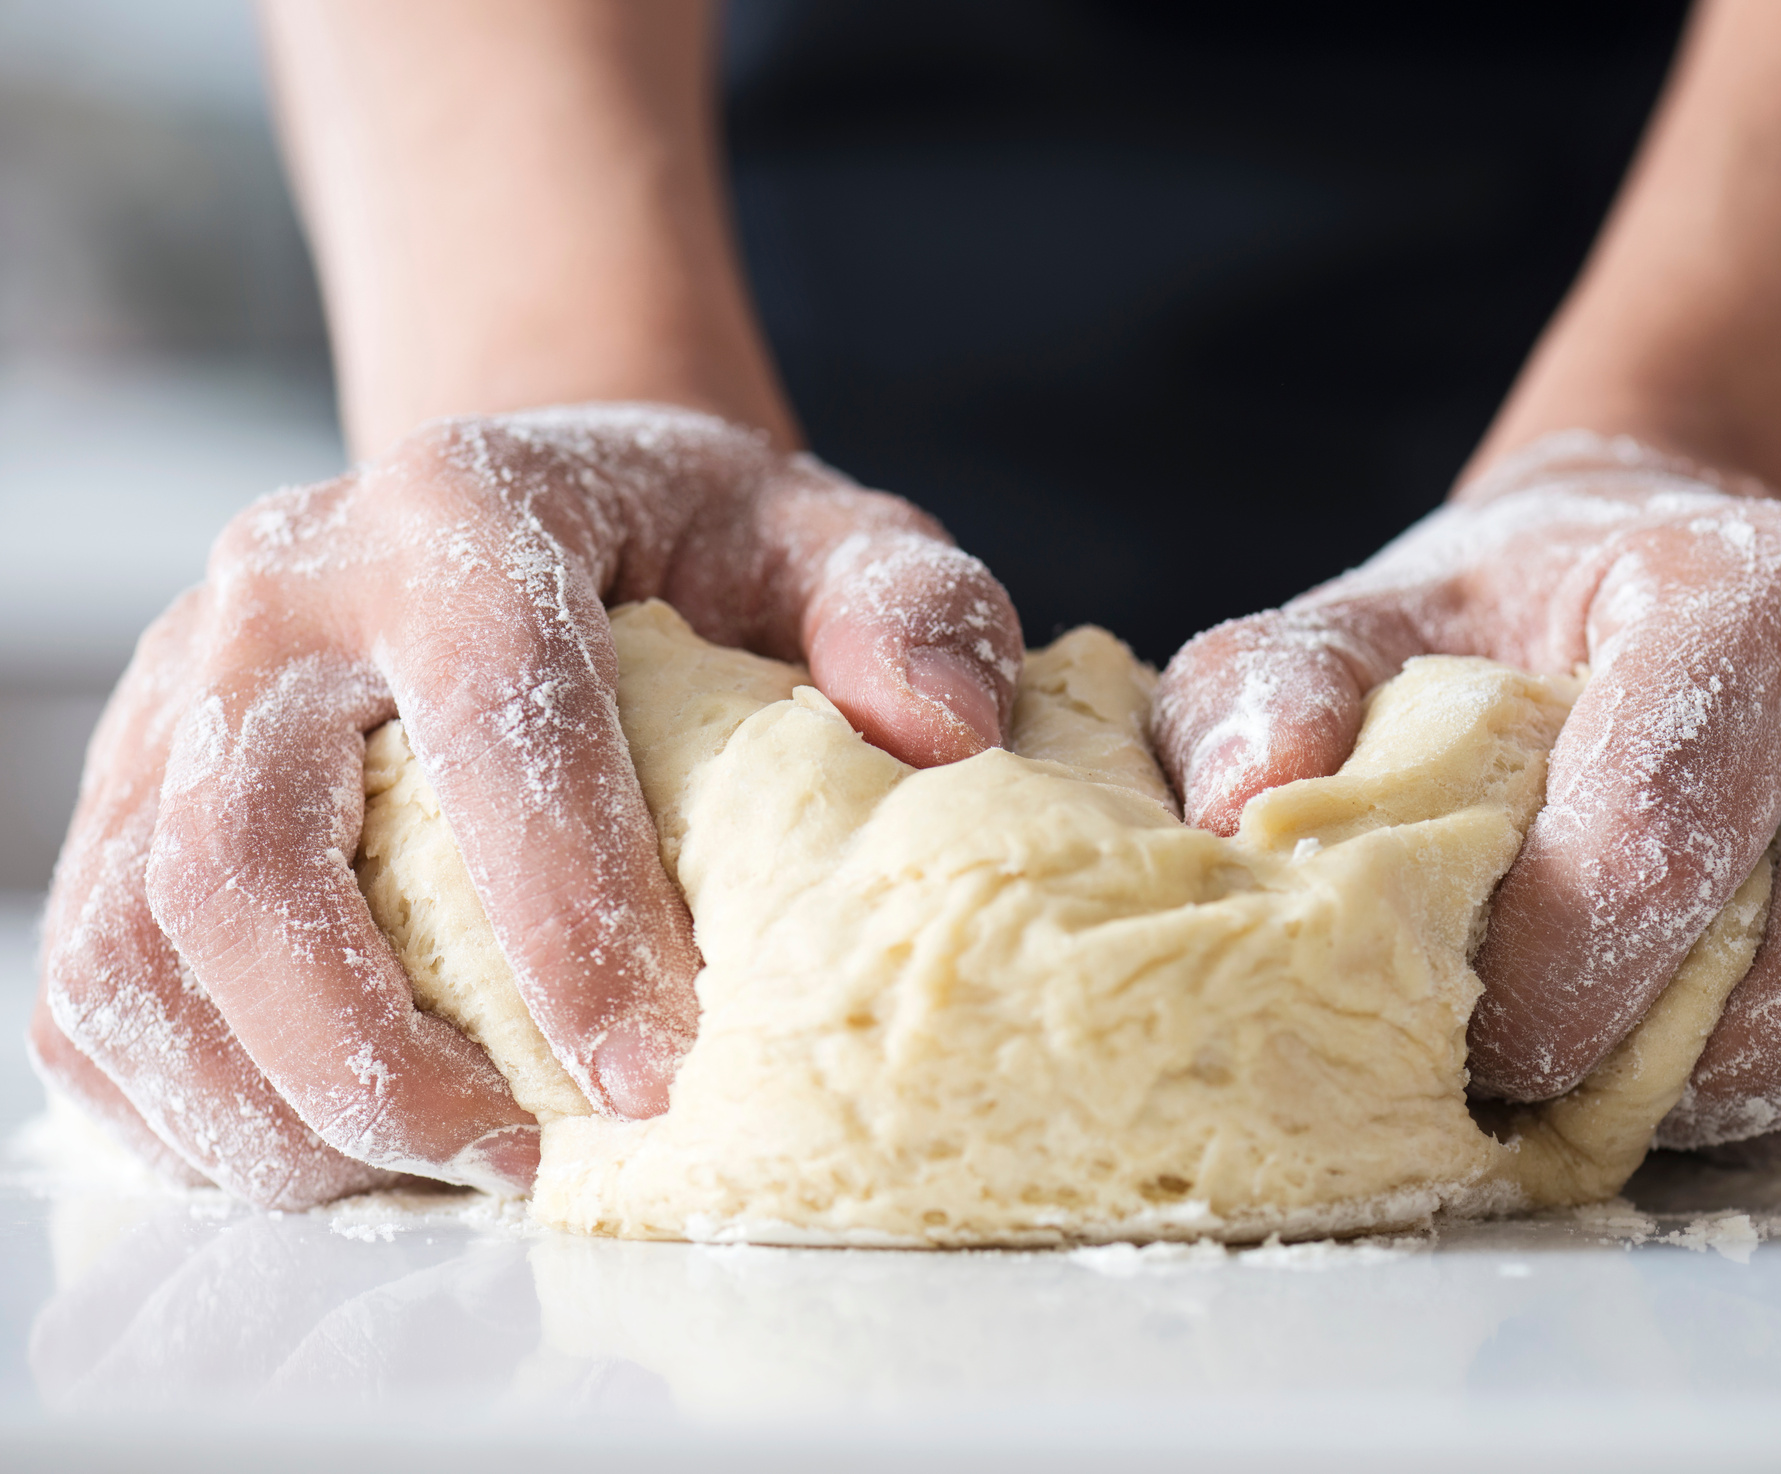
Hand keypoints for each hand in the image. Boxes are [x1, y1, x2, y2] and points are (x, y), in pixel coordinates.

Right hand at [31, 404, 1021, 1207]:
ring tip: (436, 1172)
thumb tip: (943, 731)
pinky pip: (92, 982)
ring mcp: (176, 698)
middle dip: (374, 1051)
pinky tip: (320, 1151)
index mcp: (460, 513)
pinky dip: (180, 1102)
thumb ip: (905, 612)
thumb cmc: (691, 549)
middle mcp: (281, 595)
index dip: (571, 909)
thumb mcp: (825, 539)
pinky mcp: (130, 796)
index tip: (660, 1073)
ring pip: (139, 941)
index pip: (497, 709)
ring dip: (271, 1104)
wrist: (526, 517)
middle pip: (248, 853)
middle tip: (526, 1160)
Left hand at [1153, 434, 1780, 1176]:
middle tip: (1559, 1072)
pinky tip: (1752, 1071)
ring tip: (1649, 1072)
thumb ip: (1270, 691)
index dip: (1554, 979)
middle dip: (1664, 1079)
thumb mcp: (1368, 626)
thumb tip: (1244, 809)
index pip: (1665, 835)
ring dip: (1763, 1117)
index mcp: (1741, 592)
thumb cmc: (1515, 624)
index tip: (1473, 1025)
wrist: (1685, 571)